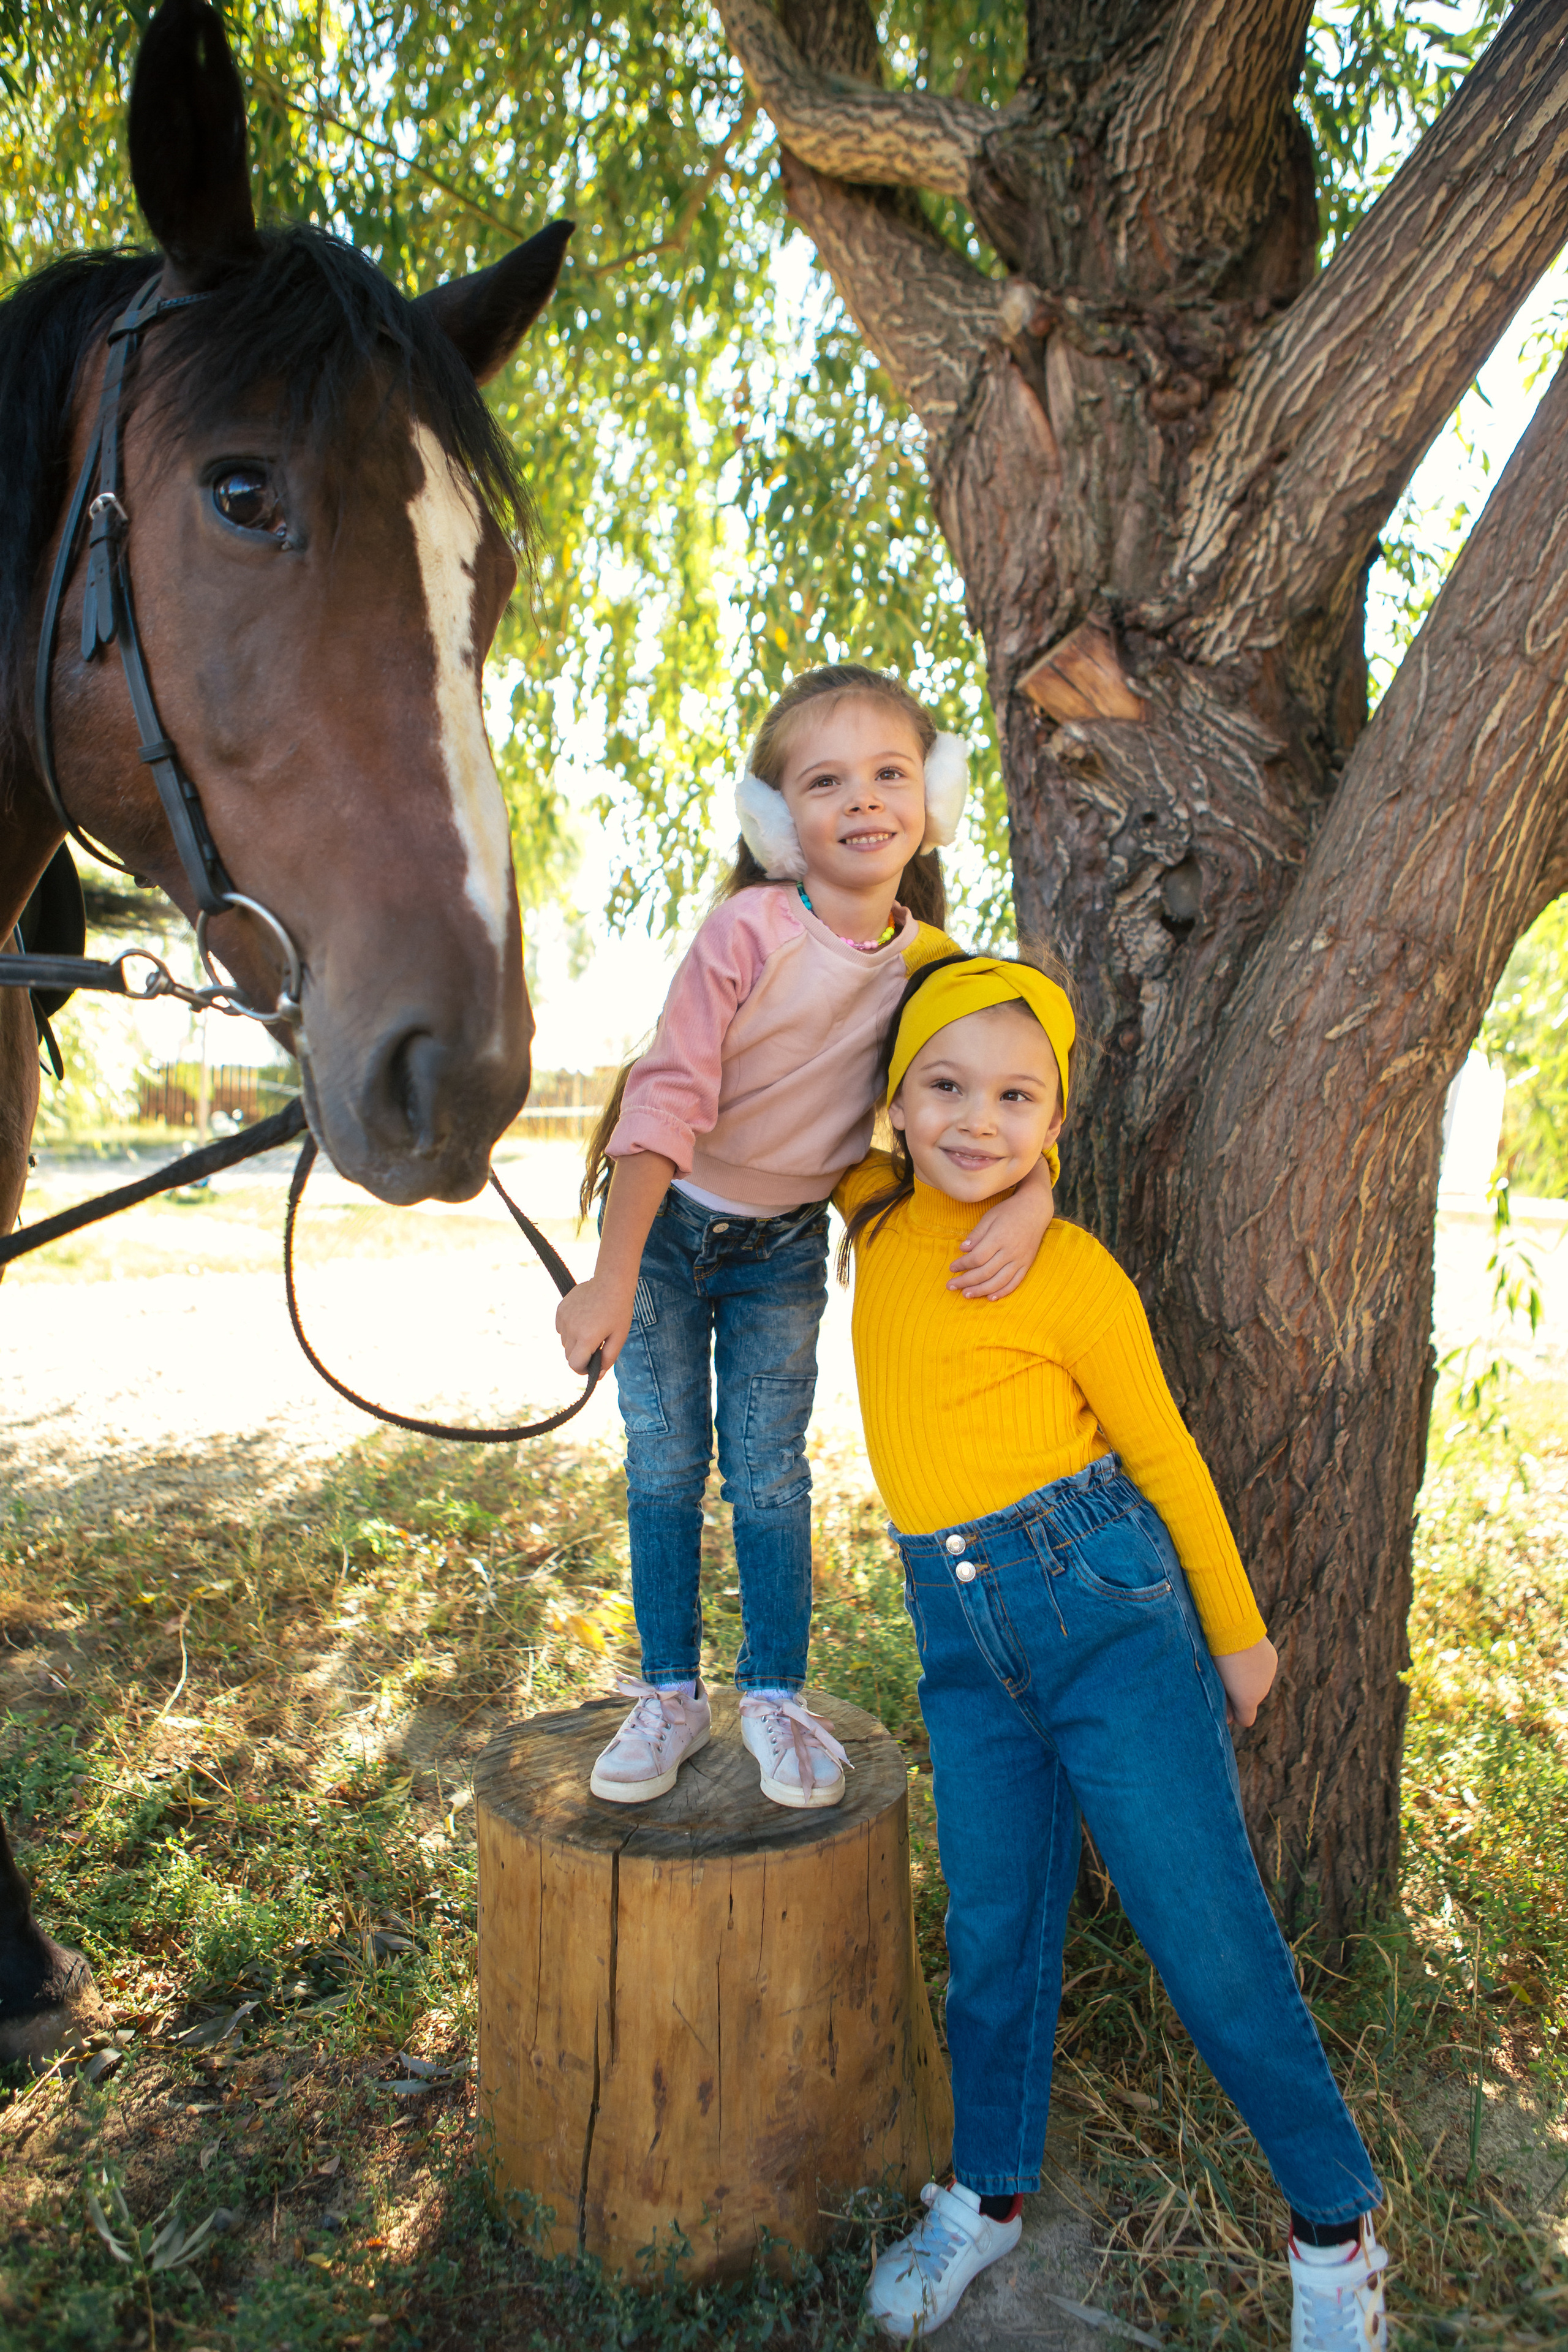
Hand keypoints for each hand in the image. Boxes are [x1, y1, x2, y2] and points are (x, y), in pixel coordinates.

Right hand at [556, 1275, 633, 1374]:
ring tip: (591, 1329)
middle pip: (569, 1356)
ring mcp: (564, 1318)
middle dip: (581, 1356)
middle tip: (596, 1345)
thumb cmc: (619, 1311)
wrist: (611, 1282)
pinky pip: (561, 1329)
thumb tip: (598, 1375)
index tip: (592, 1364)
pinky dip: (570, 1330)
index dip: (583, 1369)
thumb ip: (608, 1359)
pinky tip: (583, 1320)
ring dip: (575, 1343)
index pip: (574, 1365)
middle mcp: (572, 1329)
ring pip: (565, 1342)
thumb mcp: (619, 1337)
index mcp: (587, 1338)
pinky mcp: (560, 1309)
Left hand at [948, 1160, 1054, 1299]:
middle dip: (966, 1281)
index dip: (962, 1265)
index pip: (977, 1257)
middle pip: (985, 1272)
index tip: (952, 1268)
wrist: (1035, 1210)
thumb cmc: (1009, 1211)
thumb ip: (976, 1234)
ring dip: (981, 1290)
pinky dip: (1002, 1292)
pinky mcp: (1027, 1264)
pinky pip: (1015, 1283)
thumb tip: (962, 1249)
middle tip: (952, 1286)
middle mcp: (1010, 1251)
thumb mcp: (989, 1217)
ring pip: (999, 1281)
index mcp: (999, 1238)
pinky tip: (990, 1297)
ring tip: (966, 1294)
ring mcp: (1020, 1260)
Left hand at [1214, 1636, 1277, 1727]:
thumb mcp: (1215, 1682)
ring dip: (1249, 1679)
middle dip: (1240, 1693)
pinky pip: (1264, 1669)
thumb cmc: (1216, 1657)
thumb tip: (1228, 1718)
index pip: (1245, 1720)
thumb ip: (1223, 1702)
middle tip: (1225, 1678)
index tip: (1224, 1702)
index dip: (1234, 1713)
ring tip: (1234, 1663)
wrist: (1232, 1628)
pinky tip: (1244, 1654)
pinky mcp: (1273, 1659)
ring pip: (1259, 1684)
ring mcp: (1269, 1674)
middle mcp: (1262, 1691)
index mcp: (1247, 1700)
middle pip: (1251, 1700)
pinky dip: (1255, 1666)